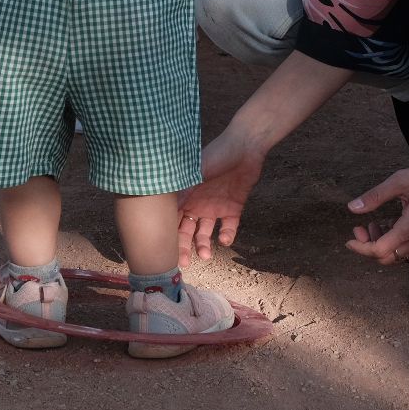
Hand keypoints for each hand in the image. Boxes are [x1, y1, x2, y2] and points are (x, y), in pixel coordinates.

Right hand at [177, 134, 264, 265]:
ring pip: (206, 232)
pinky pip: (228, 227)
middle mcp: (197, 204)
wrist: (245, 147)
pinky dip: (226, 235)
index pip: (172, 220)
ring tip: (206, 255)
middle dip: (184, 247)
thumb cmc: (216, 156)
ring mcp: (215, 207)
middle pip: (187, 231)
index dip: (168, 236)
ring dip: (204, 244)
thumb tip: (163, 212)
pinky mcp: (233, 208)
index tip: (165, 252)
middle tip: (185, 263)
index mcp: (185, 196)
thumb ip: (182, 194)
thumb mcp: (194, 175)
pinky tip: (224, 238)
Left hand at [345, 154, 408, 265]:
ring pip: (400, 257)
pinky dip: (398, 245)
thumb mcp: (400, 180)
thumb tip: (352, 207)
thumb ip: (375, 196)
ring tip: (377, 225)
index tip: (350, 239)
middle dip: (370, 246)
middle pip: (388, 258)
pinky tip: (394, 226)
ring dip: (384, 245)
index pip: (380, 251)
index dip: (361, 248)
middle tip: (362, 228)